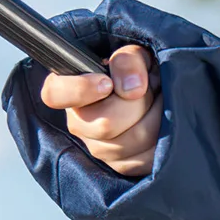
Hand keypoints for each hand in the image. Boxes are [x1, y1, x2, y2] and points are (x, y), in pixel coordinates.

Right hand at [40, 44, 160, 177]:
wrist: (162, 95)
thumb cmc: (141, 72)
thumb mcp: (136, 54)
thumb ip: (128, 60)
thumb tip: (131, 87)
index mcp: (70, 89)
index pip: (54, 94)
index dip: (80, 89)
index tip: (107, 83)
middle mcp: (79, 122)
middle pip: (105, 124)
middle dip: (137, 103)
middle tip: (148, 90)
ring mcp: (99, 148)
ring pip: (131, 141)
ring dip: (156, 117)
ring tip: (160, 102)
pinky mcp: (123, 165)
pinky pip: (145, 158)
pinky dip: (163, 137)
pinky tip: (164, 123)